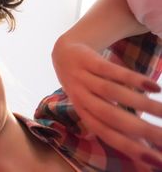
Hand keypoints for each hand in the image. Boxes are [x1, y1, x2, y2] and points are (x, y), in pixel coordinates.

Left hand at [53, 39, 161, 168]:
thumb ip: (121, 128)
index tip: (157, 162)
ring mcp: (83, 78)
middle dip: (141, 130)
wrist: (63, 54)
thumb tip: (147, 158)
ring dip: (141, 104)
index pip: (108, 135)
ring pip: (112, 92)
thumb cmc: (89, 88)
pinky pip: (110, 70)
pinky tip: (153, 87)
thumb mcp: (99, 107)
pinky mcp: (88, 60)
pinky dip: (131, 79)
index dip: (131, 149)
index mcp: (85, 114)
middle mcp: (82, 98)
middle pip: (111, 117)